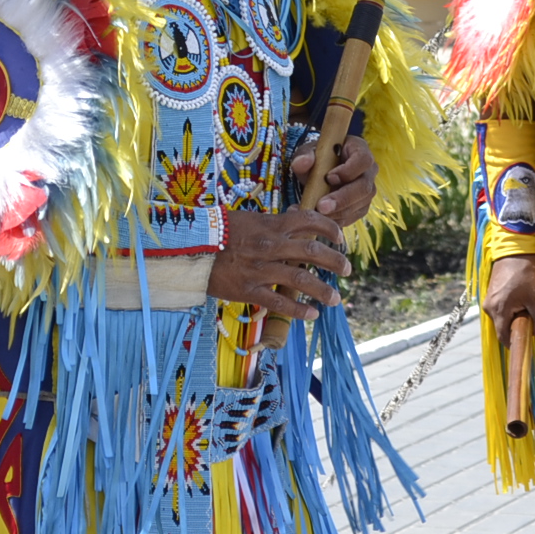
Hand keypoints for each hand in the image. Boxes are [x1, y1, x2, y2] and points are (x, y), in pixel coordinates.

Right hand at [207, 207, 352, 320]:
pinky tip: (312, 314)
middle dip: (335, 260)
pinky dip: (299, 309)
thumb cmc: (217, 232)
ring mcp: (260, 269)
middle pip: (312, 250)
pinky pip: (279, 302)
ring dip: (322, 289)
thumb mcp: (247, 219)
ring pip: (301, 279)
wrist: (187, 249)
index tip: (340, 238)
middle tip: (347, 269)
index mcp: (270, 224)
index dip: (330, 228)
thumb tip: (296, 220)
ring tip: (334, 298)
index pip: (309, 220)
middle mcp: (270, 245)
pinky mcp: (249, 290)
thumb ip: (273, 223)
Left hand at [291, 135, 376, 226]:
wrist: (319, 174)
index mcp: (359, 150)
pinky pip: (353, 217)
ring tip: (316, 214)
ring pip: (360, 205)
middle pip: (365, 187)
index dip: (349, 170)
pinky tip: (321, 220)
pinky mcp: (361, 207)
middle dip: (342, 199)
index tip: (329, 178)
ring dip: (338, 212)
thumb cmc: (317, 159)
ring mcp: (367, 190)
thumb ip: (304, 156)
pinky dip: (336, 220)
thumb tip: (301, 162)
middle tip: (321, 206)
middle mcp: (368, 171)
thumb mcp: (308, 153)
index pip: (363, 159)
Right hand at [484, 252, 534, 341]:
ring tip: (526, 304)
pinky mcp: (490, 294)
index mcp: (498, 311)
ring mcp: (488, 300)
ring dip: (514, 317)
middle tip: (531, 317)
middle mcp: (489, 308)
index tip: (529, 341)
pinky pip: (500, 309)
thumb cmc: (526, 273)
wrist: (515, 249)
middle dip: (517, 327)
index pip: (504, 338)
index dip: (516, 343)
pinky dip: (510, 309)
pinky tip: (520, 298)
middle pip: (502, 328)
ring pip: (502, 319)